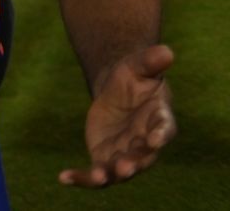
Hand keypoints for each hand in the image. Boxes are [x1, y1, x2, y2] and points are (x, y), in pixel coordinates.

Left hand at [60, 44, 176, 187]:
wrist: (115, 89)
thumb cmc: (134, 77)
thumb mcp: (139, 66)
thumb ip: (151, 61)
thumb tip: (166, 51)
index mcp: (160, 120)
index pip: (165, 129)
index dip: (161, 135)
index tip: (155, 140)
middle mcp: (146, 143)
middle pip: (143, 157)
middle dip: (134, 163)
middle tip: (125, 167)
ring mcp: (126, 153)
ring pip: (120, 170)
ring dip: (109, 175)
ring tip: (97, 176)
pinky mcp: (105, 157)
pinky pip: (96, 172)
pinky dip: (81, 178)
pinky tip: (63, 177)